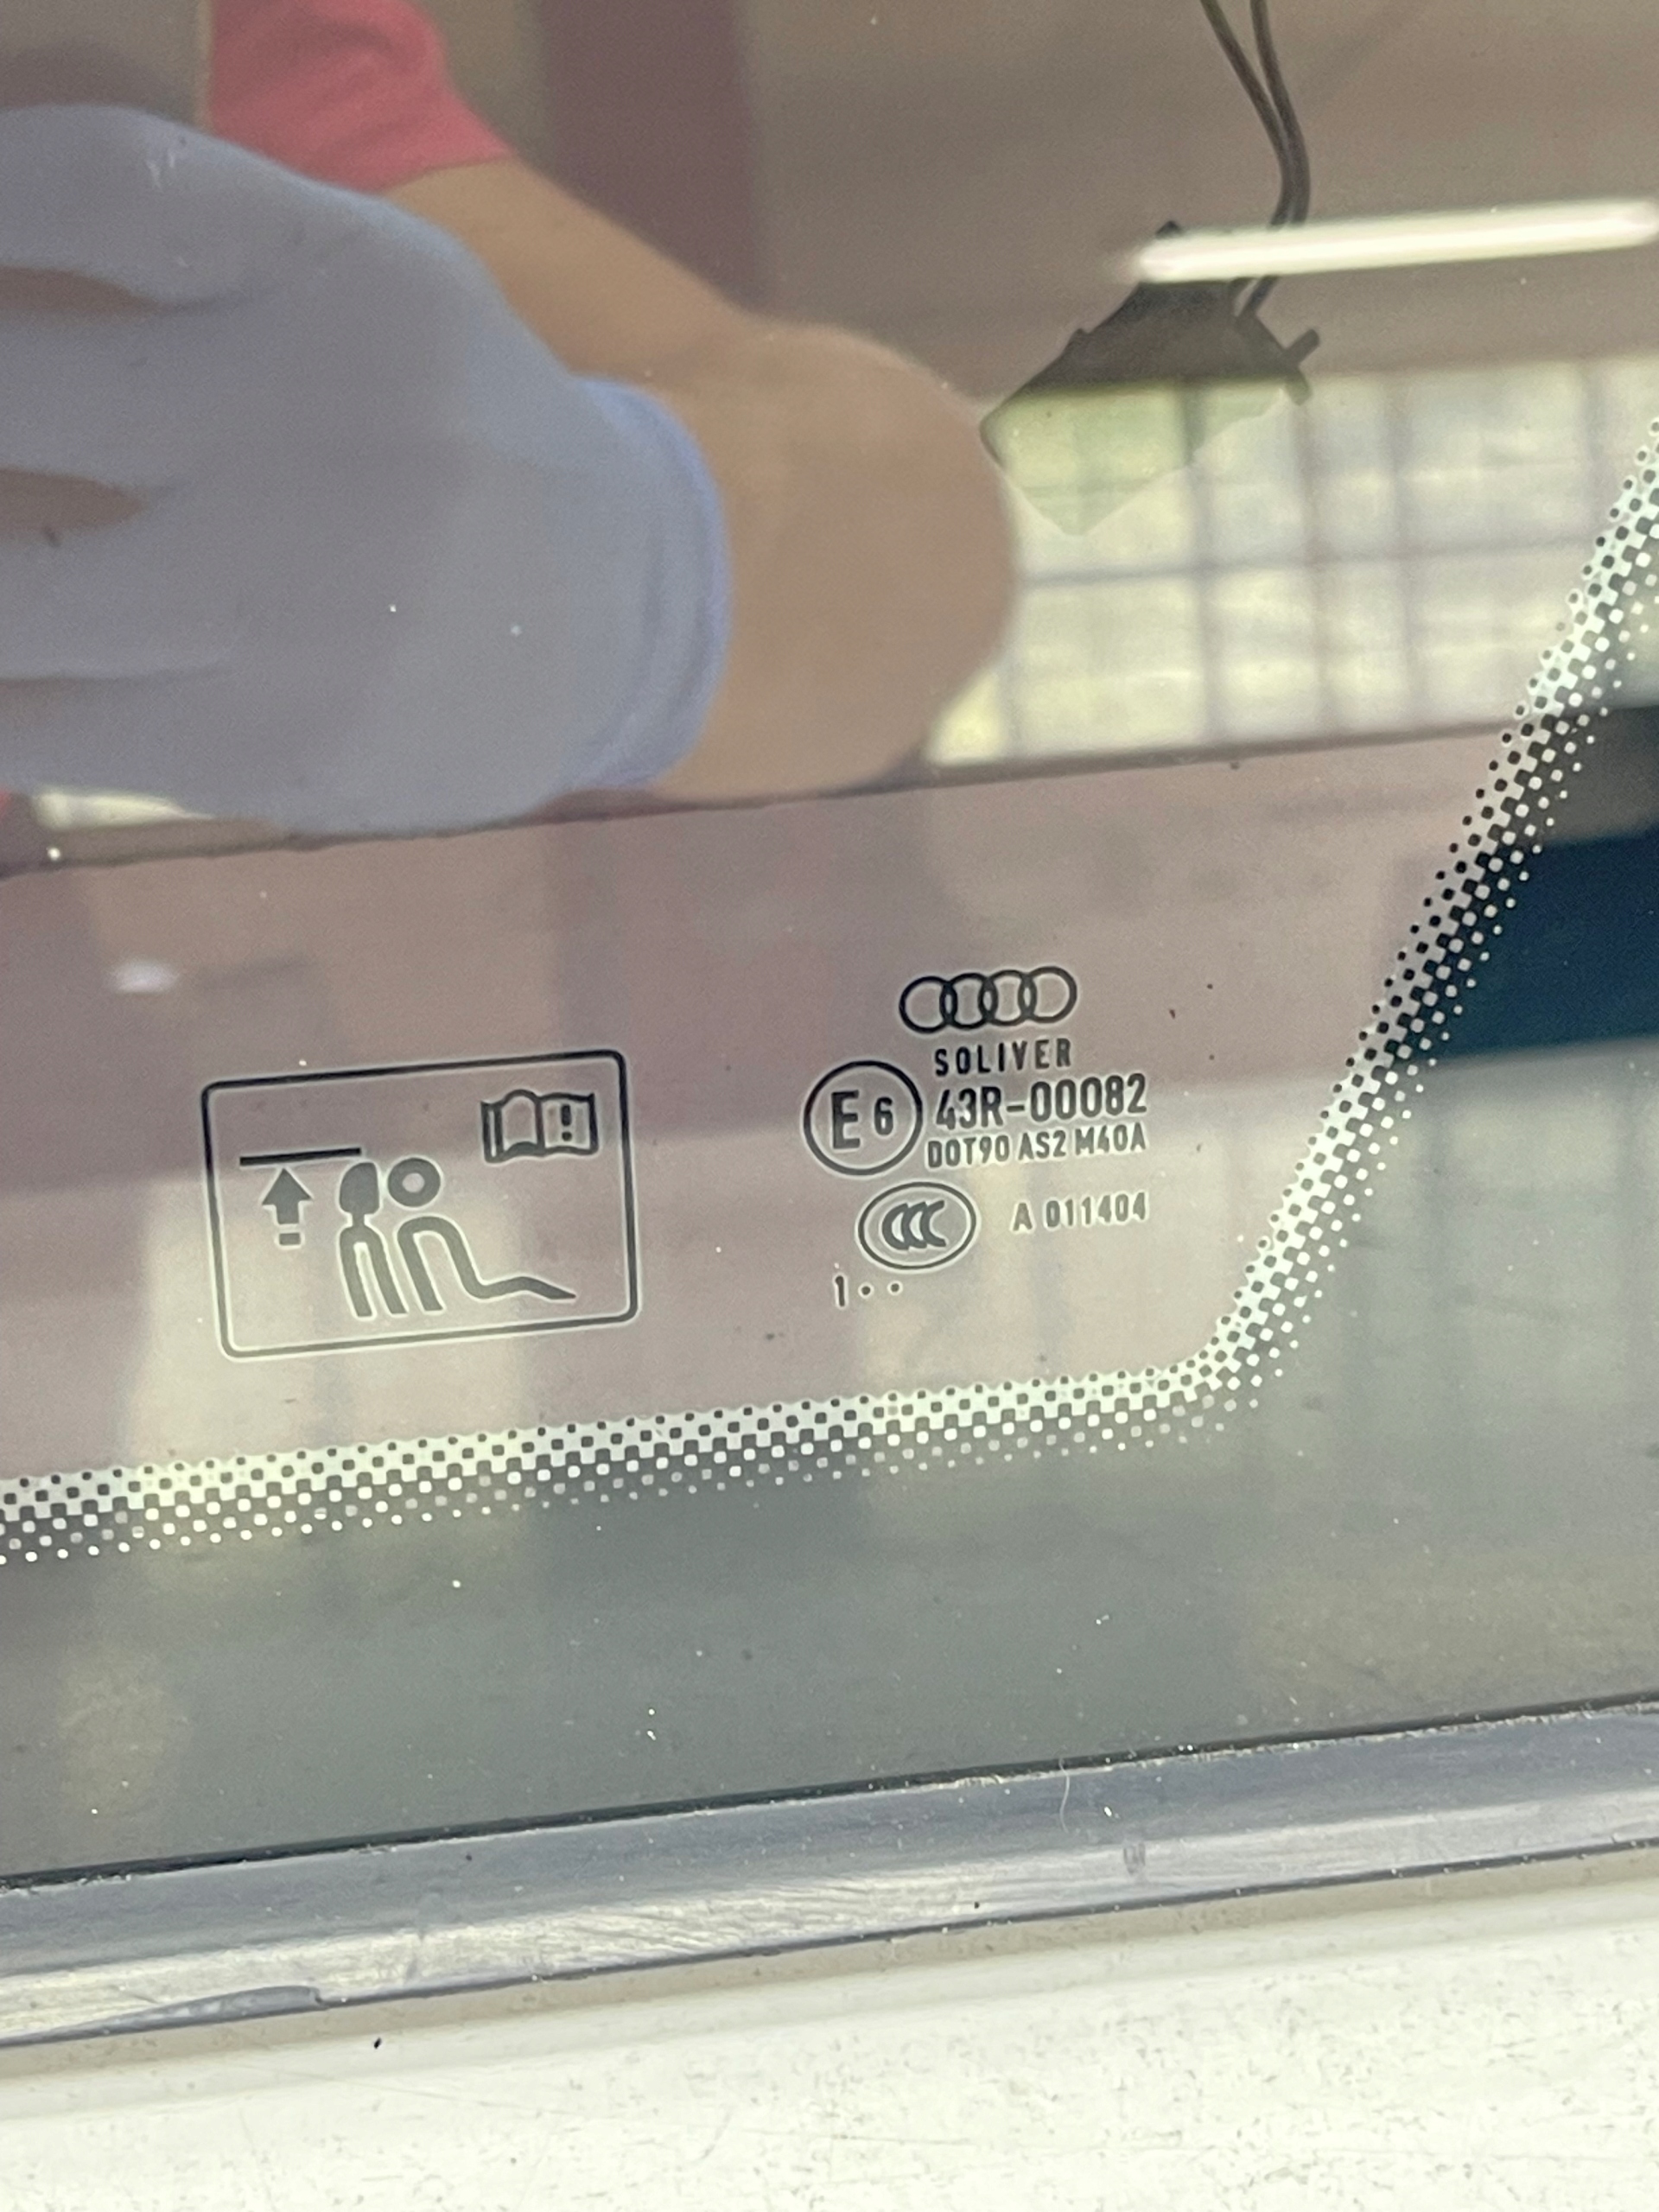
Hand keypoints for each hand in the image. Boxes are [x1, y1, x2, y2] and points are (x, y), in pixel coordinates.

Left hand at [0, 106, 727, 833]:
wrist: (619, 622)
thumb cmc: (450, 438)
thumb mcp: (376, 289)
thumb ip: (207, 258)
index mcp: (348, 284)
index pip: (105, 189)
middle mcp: (324, 433)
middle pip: (15, 392)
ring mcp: (298, 607)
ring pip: (10, 601)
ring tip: (8, 566)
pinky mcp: (278, 749)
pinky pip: (51, 734)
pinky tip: (15, 676)